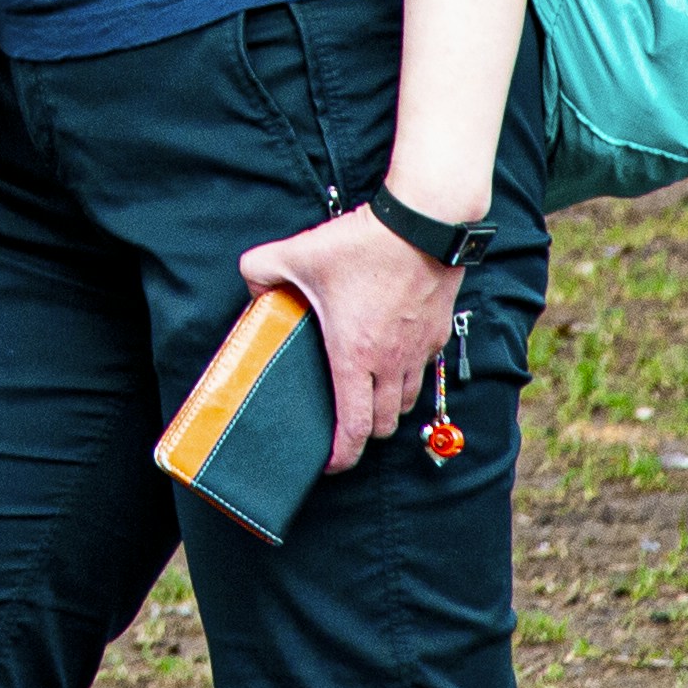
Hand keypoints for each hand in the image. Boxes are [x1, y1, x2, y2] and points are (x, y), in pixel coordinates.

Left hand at [235, 204, 463, 473]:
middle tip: (343, 426)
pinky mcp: (437, 335)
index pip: (352, 427)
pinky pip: (422, 372)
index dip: (341, 455)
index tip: (330, 464)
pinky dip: (406, 378)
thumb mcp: (298, 252)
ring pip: (406, 403)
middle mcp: (390, 364)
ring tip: (365, 395)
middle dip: (362, 434)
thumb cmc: (363, 243)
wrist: (425, 223)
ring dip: (386, 408)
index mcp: (354, 356)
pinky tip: (390, 359)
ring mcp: (418, 352)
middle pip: (382, 425)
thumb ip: (261, 270)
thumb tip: (250, 286)